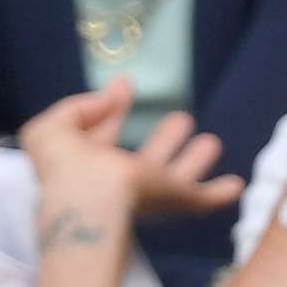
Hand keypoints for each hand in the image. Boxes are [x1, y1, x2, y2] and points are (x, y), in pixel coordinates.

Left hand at [22, 81, 243, 250]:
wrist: (89, 198)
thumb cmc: (64, 166)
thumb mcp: (50, 129)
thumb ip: (77, 108)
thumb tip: (111, 97)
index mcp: (87, 165)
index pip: (102, 137)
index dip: (111, 112)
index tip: (124, 85)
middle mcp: (120, 182)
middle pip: (148, 161)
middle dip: (164, 141)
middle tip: (182, 120)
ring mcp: (147, 194)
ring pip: (177, 177)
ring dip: (193, 161)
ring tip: (211, 142)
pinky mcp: (170, 201)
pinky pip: (199, 200)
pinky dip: (218, 195)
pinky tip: (235, 185)